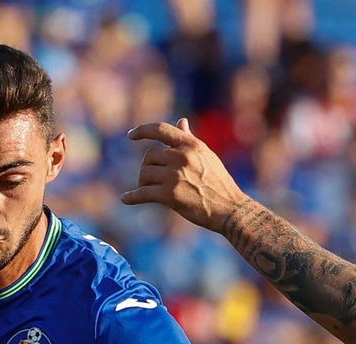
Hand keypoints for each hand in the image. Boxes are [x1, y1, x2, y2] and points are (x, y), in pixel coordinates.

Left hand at [122, 118, 248, 231]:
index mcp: (191, 145)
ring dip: (143, 184)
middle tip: (152, 180)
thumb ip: (190, 139)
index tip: (131, 135)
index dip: (143, 130)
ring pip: (144, 174)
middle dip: (147, 168)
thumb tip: (181, 122)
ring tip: (151, 191)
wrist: (230, 209)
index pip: (160, 129)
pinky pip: (143, 193)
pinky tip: (126, 199)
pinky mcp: (170, 195)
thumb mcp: (207, 156)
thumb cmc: (219, 183)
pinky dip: (132, 197)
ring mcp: (175, 175)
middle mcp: (182, 157)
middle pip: (149, 156)